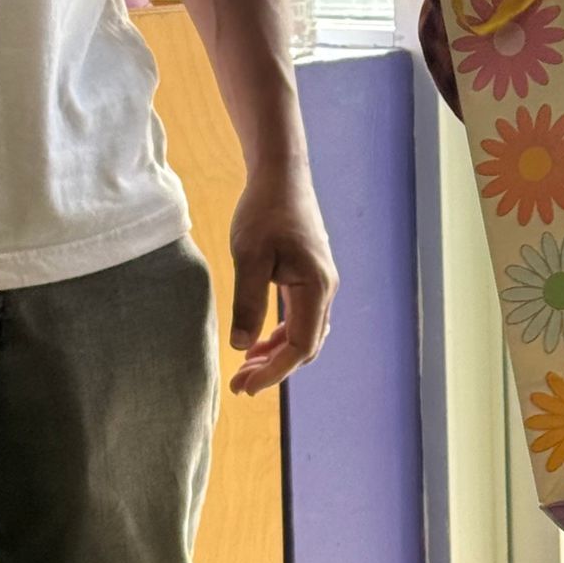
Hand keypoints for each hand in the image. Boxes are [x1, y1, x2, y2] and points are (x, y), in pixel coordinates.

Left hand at [227, 165, 337, 395]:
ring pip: (305, 334)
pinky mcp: (310, 276)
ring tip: (245, 368)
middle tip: (239, 385)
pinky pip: (301, 318)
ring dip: (277, 355)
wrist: (282, 176)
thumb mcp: (249, 256)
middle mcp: (325, 290)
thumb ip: (248, 303)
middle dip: (274, 369)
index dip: (273, 372)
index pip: (299, 346)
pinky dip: (280, 336)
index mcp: (315, 287)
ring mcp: (321, 284)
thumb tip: (242, 346)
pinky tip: (257, 341)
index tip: (243, 386)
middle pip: (306, 346)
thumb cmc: (265, 211)